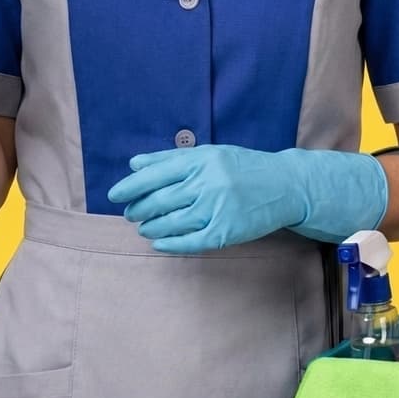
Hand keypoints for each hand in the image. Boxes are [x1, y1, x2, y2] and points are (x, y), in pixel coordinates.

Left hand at [107, 144, 387, 253]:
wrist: (284, 186)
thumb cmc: (242, 167)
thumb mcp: (209, 154)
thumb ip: (171, 158)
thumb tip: (134, 163)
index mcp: (201, 160)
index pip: (155, 173)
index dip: (130, 186)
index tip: (114, 194)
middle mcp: (207, 183)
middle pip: (160, 199)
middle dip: (138, 208)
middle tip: (129, 212)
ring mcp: (216, 209)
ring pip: (171, 222)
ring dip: (150, 226)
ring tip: (143, 226)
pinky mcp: (225, 232)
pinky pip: (189, 242)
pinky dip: (169, 243)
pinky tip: (158, 242)